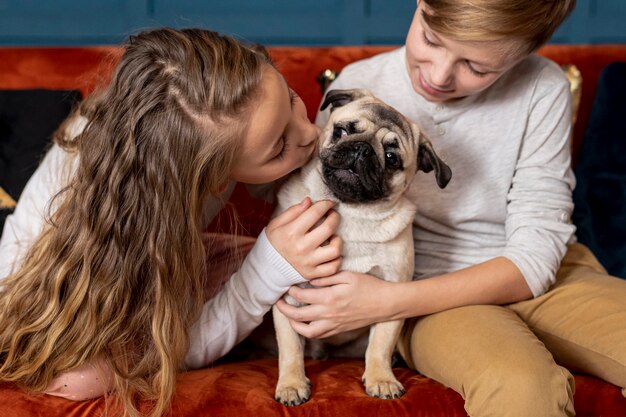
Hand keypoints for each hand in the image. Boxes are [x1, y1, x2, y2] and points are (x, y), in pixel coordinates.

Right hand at [266, 197, 342, 279]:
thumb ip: (293, 211)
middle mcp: (302, 247)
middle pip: (328, 228)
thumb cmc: (274, 242)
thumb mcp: (277, 223)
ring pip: (335, 250)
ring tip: (333, 236)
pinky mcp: (313, 273)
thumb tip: (309, 201)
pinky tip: (331, 252)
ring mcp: (308, 262)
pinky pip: (333, 267)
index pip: (315, 213)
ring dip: (338, 240)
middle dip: (335, 217)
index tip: (329, 203)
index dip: (326, 204)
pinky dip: (336, 259)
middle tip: (333, 215)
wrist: (267, 266)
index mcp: (291, 232)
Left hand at [275, 271, 394, 338]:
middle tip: (278, 302)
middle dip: (284, 309)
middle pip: (298, 315)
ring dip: (294, 324)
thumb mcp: (347, 275)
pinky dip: (307, 331)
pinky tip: (304, 323)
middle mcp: (329, 314)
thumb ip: (327, 278)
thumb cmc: (368, 286)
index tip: (288, 285)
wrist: (385, 303)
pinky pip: (318, 335)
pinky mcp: (339, 330)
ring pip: (306, 331)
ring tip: (288, 315)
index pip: (302, 296)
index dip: (291, 291)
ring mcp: (334, 324)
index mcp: (330, 297)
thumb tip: (310, 280)